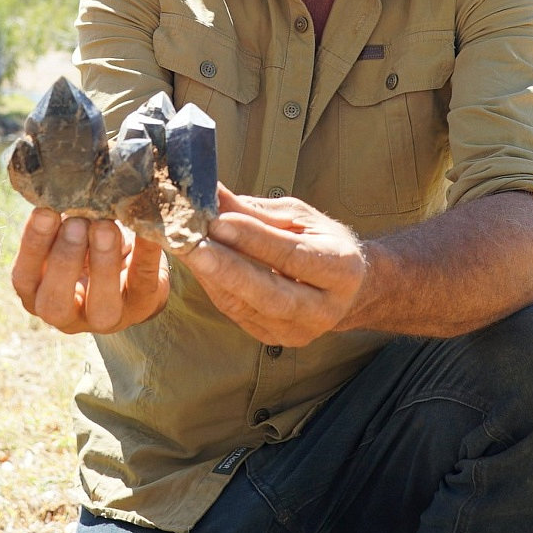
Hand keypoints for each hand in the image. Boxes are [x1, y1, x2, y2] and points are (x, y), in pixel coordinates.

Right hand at [10, 208, 167, 333]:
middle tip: (77, 223)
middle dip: (65, 259)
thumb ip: (60, 221)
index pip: (24, 278)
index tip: (45, 211)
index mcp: (38, 294)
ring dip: (102, 264)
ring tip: (105, 227)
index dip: (32, 245)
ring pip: (101, 305)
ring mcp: (105, 318)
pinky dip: (145, 254)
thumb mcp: (68, 236)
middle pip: (55, 302)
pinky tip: (146, 229)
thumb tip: (61, 187)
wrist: (132, 270)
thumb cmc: (88, 246)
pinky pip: (144, 282)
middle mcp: (66, 315)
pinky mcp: (141, 306)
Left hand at [174, 187, 368, 347]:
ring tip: (185, 249)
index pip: (292, 255)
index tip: (218, 220)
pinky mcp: (274, 340)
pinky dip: (213, 287)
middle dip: (227, 268)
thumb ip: (255, 211)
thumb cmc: (321, 242)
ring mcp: (299, 331)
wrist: (347, 289)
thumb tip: (211, 192)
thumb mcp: (298, 217)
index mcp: (341, 269)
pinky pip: (236, 313)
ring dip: (211, 277)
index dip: (253, 239)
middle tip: (192, 244)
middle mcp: (324, 309)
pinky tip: (197, 266)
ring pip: (247, 307)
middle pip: (270, 293)